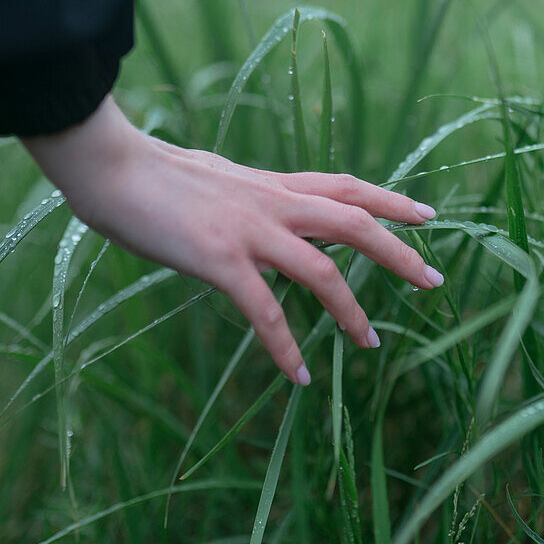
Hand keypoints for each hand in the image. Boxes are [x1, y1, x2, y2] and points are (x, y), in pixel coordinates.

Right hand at [20, 96, 442, 384]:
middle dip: (399, 252)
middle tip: (433, 280)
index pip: (345, 187)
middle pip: (354, 222)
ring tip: (371, 342)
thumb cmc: (152, 174)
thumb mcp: (215, 179)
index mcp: (272, 185)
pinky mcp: (220, 260)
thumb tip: (252, 210)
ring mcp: (249, 231)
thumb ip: (244, 197)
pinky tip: (299, 376)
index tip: (426, 215)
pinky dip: (286, 347)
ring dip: (352, 310)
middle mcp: (272, 203)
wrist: (110, 166)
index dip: (390, 200)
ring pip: (322, 271)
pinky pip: (265, 311)